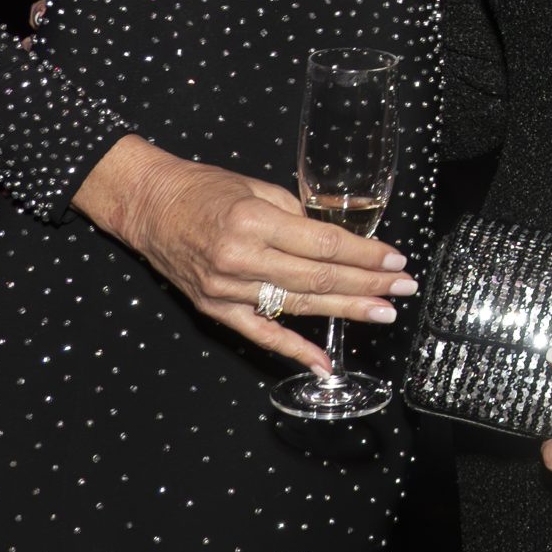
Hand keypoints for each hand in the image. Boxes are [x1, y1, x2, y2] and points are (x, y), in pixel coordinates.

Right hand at [70, 133, 414, 371]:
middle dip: (367, 285)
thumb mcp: (257, 188)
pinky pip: (261, 334)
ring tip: (383, 313)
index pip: (323, 244)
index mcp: (254, 221)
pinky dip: (294, 351)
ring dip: (346, 312)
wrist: (148, 205)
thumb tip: (336, 241)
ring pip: (298, 306)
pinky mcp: (216, 310)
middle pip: (318, 279)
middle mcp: (241, 259)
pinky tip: (324, 363)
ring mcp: (227, 290)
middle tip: (404, 289)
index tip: (396, 261)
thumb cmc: (203, 189)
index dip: (364, 256)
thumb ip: (297, 216)